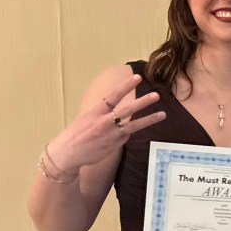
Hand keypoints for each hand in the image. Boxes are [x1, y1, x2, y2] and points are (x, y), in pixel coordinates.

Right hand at [48, 73, 165, 171]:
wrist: (68, 153)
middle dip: (143, 102)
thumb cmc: (76, 134)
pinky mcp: (115, 144)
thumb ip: (103, 114)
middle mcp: (105, 121)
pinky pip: (126, 136)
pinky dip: (128, 133)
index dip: (125, 86)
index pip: (113, 95)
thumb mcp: (86, 118)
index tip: (136, 77)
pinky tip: (125, 134)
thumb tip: (117, 113)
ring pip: (134, 125)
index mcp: (96, 111)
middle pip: (127, 109)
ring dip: (149, 119)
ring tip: (162, 114)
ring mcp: (112, 133)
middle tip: (156, 95)